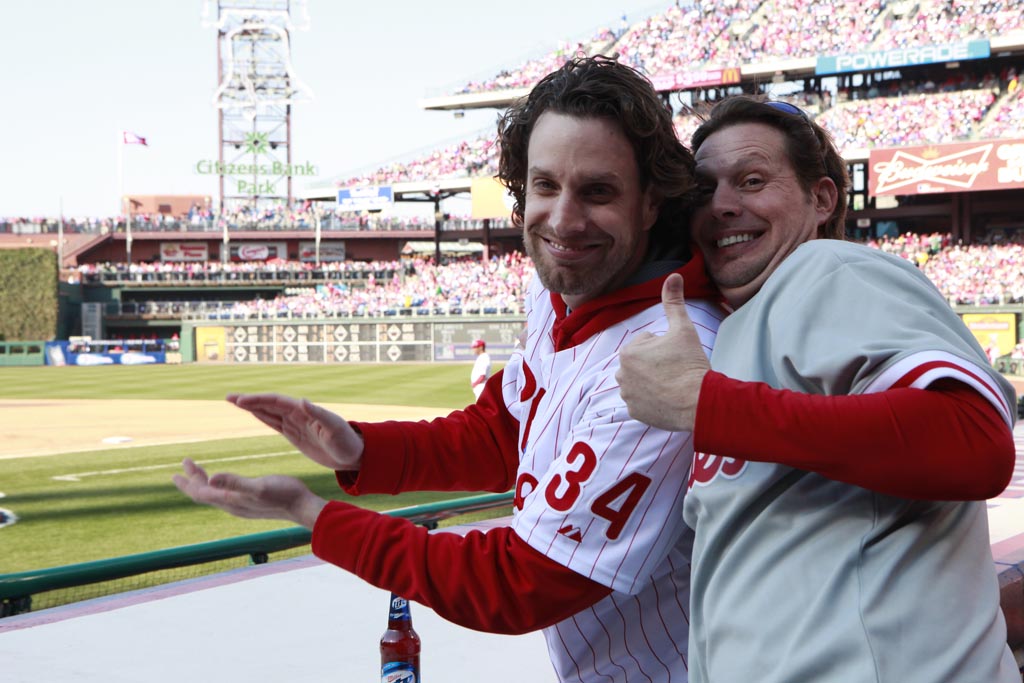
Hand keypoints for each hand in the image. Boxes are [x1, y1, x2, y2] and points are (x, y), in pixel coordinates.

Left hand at [172, 458, 326, 528]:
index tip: (181, 466)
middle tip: (182, 466)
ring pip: (214, 495)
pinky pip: (225, 495)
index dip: (189, 480)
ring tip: (198, 472)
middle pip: (204, 494)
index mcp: (230, 501)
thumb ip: (235, 483)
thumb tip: (211, 478)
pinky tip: (223, 482)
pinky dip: (217, 486)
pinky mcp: (250, 504)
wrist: (303, 507)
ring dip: (203, 483)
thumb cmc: (283, 494)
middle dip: (191, 481)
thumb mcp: (258, 486)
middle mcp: (232, 506)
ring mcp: (241, 506)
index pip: (201, 492)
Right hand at [226, 393, 363, 471]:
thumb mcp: (334, 429)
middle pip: (269, 404)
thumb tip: (302, 401)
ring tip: (234, 401)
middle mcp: (298, 414)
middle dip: (249, 400)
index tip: (240, 401)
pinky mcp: (295, 434)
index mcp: (304, 412)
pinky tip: (253, 413)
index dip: (258, 400)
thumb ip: (319, 414)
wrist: (353, 454)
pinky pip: (275, 423)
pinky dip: (262, 416)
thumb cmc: (346, 442)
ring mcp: (295, 423)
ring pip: (269, 412)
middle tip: (229, 397)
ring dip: (252, 406)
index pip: (277, 402)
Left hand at [616, 273, 709, 431]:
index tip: (676, 356)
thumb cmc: (690, 363)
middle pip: (642, 363)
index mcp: (628, 352)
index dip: (664, 347)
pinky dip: (653, 400)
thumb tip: (674, 275)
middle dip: (656, 364)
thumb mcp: (683, 329)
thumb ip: (674, 301)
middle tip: (676, 371)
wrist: (699, 402)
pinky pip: (642, 402)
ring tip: (673, 384)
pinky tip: (668, 399)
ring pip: (641, 381)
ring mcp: (627, 396)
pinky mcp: (634, 413)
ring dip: (653, 381)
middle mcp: (620, 374)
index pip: (646, 343)